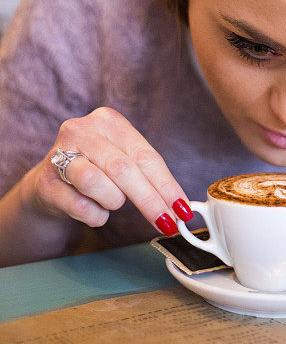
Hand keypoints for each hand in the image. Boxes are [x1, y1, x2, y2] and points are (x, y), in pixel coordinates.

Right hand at [28, 107, 192, 234]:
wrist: (49, 183)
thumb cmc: (95, 169)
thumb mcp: (122, 159)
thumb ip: (148, 174)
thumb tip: (180, 205)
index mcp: (108, 121)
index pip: (145, 156)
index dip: (166, 185)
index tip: (182, 208)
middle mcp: (82, 130)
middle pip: (124, 169)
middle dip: (150, 201)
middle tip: (167, 223)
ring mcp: (59, 154)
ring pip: (97, 183)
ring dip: (113, 201)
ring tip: (112, 201)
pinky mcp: (45, 182)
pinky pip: (80, 206)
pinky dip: (95, 215)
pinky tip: (94, 210)